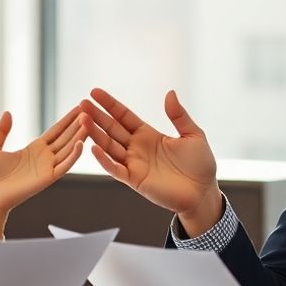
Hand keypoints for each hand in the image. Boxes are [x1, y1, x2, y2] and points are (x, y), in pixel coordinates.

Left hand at [0, 108, 87, 237]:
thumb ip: (2, 130)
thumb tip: (7, 112)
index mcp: (35, 149)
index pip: (56, 131)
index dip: (68, 119)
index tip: (80, 108)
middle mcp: (45, 157)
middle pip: (66, 137)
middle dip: (77, 124)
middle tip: (90, 110)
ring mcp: (48, 167)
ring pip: (68, 149)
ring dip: (79, 136)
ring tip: (89, 122)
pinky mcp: (48, 178)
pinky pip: (64, 165)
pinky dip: (74, 155)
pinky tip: (81, 143)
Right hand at [80, 88, 221, 234]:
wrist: (203, 192)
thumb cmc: (200, 165)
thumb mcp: (192, 135)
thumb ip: (179, 115)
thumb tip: (169, 93)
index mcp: (148, 134)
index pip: (124, 116)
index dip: (110, 104)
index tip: (95, 92)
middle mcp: (137, 147)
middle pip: (112, 129)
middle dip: (96, 116)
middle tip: (81, 104)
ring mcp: (134, 164)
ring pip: (109, 146)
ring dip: (96, 134)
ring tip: (83, 120)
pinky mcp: (135, 180)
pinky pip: (116, 169)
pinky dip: (104, 160)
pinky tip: (94, 148)